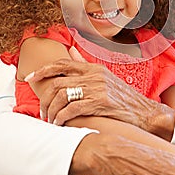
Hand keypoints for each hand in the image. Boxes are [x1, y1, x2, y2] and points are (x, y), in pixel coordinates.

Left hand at [26, 49, 174, 139]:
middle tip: (42, 111)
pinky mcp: (100, 102)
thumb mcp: (104, 76)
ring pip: (62, 96)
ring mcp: (97, 88)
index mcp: (93, 68)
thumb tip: (70, 50)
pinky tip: (59, 124)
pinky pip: (72, 109)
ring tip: (50, 120)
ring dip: (51, 110)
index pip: (61, 64)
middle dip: (44, 98)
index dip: (43, 70)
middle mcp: (93, 75)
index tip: (30, 78)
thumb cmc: (122, 97)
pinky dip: (61, 118)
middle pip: (57, 82)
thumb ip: (84, 64)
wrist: (144, 112)